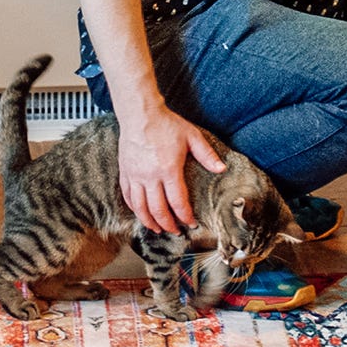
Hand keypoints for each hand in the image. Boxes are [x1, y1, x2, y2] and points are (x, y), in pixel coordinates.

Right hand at [116, 106, 225, 233]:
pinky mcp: (125, 172)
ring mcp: (135, 175)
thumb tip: (222, 169)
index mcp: (168, 170)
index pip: (177, 202)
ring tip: (157, 229)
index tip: (191, 223)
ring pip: (140, 207)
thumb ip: (207, 155)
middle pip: (158, 210)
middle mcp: (149, 176)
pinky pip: (128, 196)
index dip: (185, 216)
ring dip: (149, 222)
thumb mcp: (192, 137)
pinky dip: (135, 209)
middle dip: (168, 224)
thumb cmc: (166, 124)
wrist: (140, 114)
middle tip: (176, 232)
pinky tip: (141, 214)